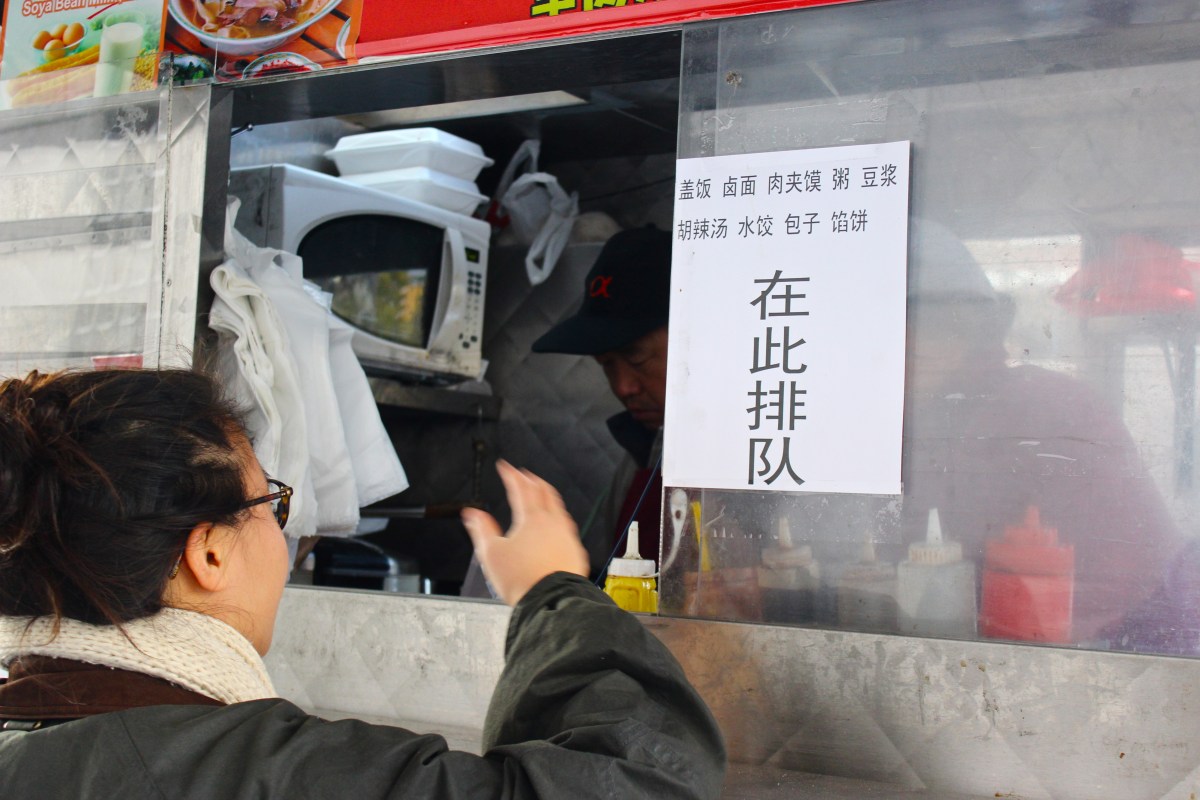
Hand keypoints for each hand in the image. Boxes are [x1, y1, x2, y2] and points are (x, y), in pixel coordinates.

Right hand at [462, 460, 588, 605]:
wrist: (551, 601)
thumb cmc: (522, 581)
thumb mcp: (491, 555)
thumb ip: (481, 530)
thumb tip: (472, 514)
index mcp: (531, 519)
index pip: (520, 488)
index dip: (511, 474)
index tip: (504, 466)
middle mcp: (552, 522)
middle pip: (544, 491)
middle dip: (532, 479)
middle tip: (523, 474)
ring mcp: (567, 535)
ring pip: (558, 506)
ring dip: (547, 495)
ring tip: (541, 494)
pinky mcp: (575, 550)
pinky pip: (567, 525)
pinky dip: (558, 516)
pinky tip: (556, 524)